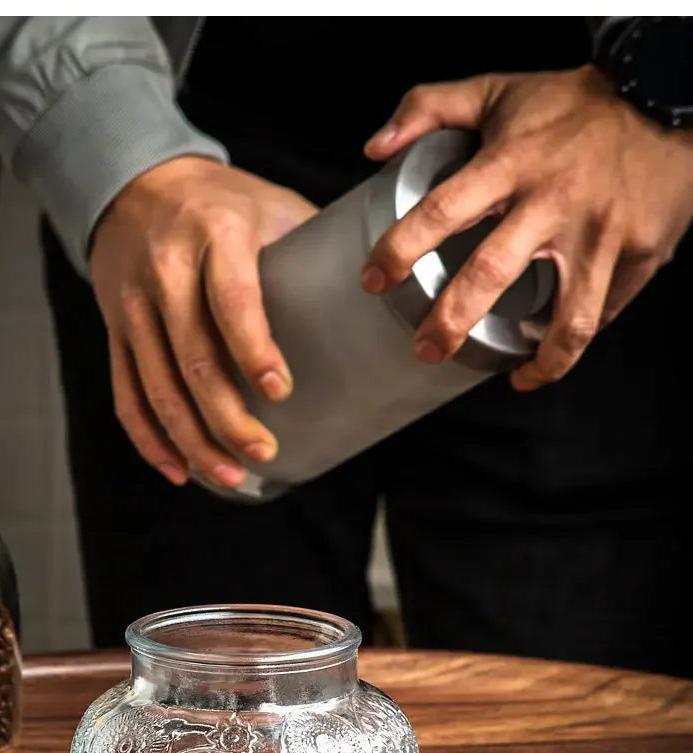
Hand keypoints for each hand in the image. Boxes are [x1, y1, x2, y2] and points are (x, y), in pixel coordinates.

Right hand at [90, 158, 316, 486]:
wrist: (133, 183)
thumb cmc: (222, 202)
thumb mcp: (270, 204)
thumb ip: (313, 246)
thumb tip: (383, 294)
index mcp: (216, 235)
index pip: (231, 300)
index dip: (254, 350)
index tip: (280, 391)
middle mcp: (167, 270)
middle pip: (192, 358)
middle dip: (227, 416)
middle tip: (264, 452)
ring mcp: (133, 304)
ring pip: (157, 386)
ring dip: (192, 440)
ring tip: (229, 475)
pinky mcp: (115, 329)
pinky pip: (126, 392)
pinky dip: (150, 439)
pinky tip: (177, 470)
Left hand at [362, 66, 692, 388]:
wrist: (665, 98)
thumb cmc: (575, 104)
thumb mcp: (497, 90)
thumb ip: (428, 108)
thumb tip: (374, 150)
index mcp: (512, 162)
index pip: (443, 210)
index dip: (401, 250)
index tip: (374, 280)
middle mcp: (554, 202)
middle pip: (492, 274)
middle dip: (452, 321)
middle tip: (427, 348)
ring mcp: (600, 235)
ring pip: (569, 320)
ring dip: (541, 362)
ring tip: (517, 378)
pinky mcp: (637, 254)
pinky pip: (604, 312)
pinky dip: (581, 335)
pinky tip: (559, 346)